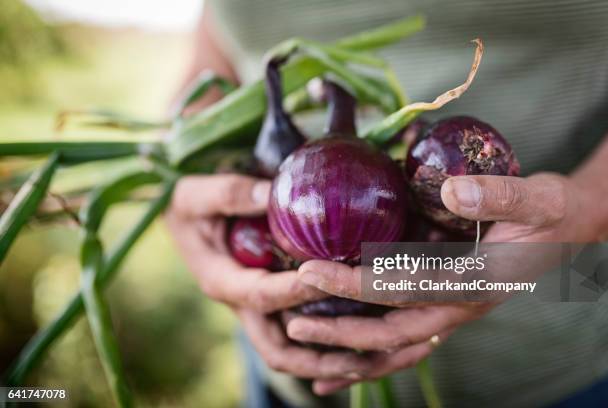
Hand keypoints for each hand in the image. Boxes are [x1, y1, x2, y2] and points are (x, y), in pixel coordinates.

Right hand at [166, 174, 384, 385]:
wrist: (187, 220)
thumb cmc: (190, 206)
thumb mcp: (194, 195)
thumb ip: (229, 193)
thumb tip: (270, 194)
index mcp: (221, 281)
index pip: (261, 295)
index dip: (294, 291)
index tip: (327, 278)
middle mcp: (242, 304)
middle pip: (278, 349)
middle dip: (316, 358)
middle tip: (360, 351)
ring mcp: (259, 309)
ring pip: (293, 350)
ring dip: (328, 362)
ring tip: (371, 361)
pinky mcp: (273, 303)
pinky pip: (301, 332)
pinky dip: (329, 341)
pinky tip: (364, 340)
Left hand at [287, 172, 594, 393]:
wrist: (569, 228)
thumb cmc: (552, 212)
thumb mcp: (537, 198)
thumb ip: (499, 196)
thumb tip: (452, 190)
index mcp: (475, 284)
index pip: (403, 290)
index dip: (354, 285)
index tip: (308, 273)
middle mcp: (460, 307)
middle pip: (393, 333)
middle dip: (341, 333)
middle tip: (291, 323)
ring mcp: (452, 311)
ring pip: (398, 347)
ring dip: (353, 354)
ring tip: (307, 355)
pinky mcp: (445, 305)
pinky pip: (406, 338)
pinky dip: (372, 352)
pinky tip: (340, 359)